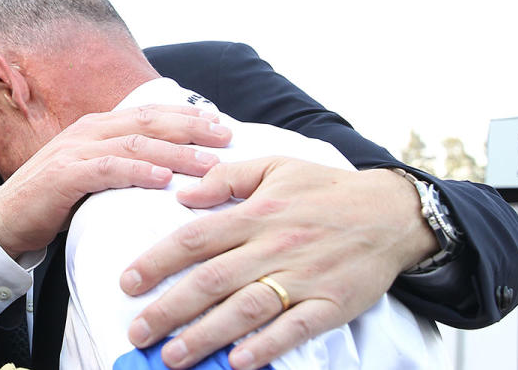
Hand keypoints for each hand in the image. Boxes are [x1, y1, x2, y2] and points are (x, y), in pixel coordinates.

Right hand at [0, 105, 230, 257]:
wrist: (7, 218)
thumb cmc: (57, 198)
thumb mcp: (94, 172)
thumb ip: (124, 162)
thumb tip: (170, 166)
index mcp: (99, 125)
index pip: (150, 113)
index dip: (186, 114)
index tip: (220, 121)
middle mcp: (89, 130)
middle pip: (149, 122)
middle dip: (191, 127)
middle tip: (226, 136)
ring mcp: (76, 150)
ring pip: (135, 144)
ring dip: (175, 152)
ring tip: (207, 163)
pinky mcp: (65, 175)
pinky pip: (107, 170)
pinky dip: (138, 172)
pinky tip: (163, 178)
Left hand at [120, 156, 436, 369]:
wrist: (390, 212)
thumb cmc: (325, 190)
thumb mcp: (275, 167)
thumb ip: (226, 178)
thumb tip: (182, 195)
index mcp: (255, 214)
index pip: (194, 238)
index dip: (156, 261)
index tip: (127, 282)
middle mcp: (273, 246)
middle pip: (211, 281)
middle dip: (169, 309)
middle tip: (138, 332)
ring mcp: (302, 278)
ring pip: (245, 309)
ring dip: (206, 335)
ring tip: (173, 356)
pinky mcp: (330, 304)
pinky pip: (295, 329)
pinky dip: (266, 346)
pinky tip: (238, 362)